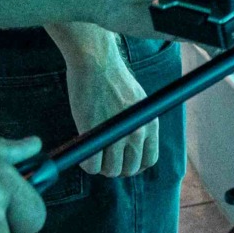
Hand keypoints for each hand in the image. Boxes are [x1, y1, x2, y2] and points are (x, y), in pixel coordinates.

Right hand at [60, 35, 163, 177]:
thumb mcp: (136, 102)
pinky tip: (83, 153)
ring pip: (110, 170)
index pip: (148, 160)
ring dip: (100, 167)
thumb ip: (136, 124)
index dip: (134, 166)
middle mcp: (138, 132)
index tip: (122, 163)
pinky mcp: (96, 133)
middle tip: (102, 158)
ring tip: (92, 154)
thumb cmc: (112, 79)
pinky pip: (92, 165)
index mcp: (150, 124)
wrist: (97, 62)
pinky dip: (86, 164)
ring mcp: (118, 134)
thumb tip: (128, 147)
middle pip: (128, 169)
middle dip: (114, 168)